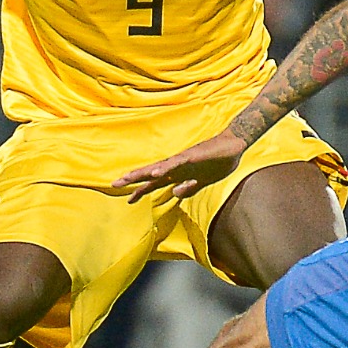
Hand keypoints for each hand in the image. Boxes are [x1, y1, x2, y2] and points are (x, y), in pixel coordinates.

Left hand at [113, 130, 247, 200]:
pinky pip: (176, 163)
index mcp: (179, 173)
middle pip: (151, 174)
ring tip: (128, 178)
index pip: (155, 183)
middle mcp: (176, 166)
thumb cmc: (219, 161)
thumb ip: (190, 187)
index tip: (128, 200)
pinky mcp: (192, 156)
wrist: (234, 146)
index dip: (142, 191)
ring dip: (143, 173)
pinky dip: (165, 167)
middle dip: (133, 180)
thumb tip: (175, 194)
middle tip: (114, 185)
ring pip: (159, 167)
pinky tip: (155, 172)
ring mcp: (183, 160)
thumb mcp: (203, 181)